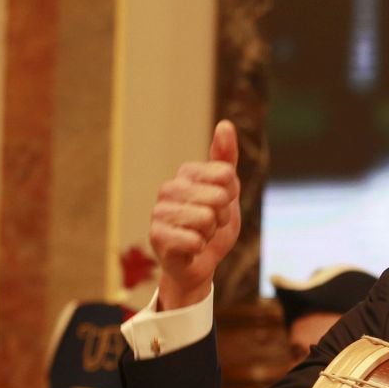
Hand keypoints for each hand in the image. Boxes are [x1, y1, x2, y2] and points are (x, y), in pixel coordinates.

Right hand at [149, 119, 240, 308]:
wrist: (198, 263)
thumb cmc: (212, 225)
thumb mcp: (227, 192)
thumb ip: (226, 160)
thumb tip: (225, 124)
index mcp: (186, 173)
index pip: (226, 175)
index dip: (231, 196)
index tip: (221, 205)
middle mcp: (169, 188)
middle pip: (218, 197)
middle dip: (221, 217)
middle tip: (210, 224)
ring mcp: (160, 211)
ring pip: (206, 219)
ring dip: (210, 233)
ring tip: (199, 234)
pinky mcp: (157, 236)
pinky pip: (195, 239)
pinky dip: (199, 248)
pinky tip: (190, 248)